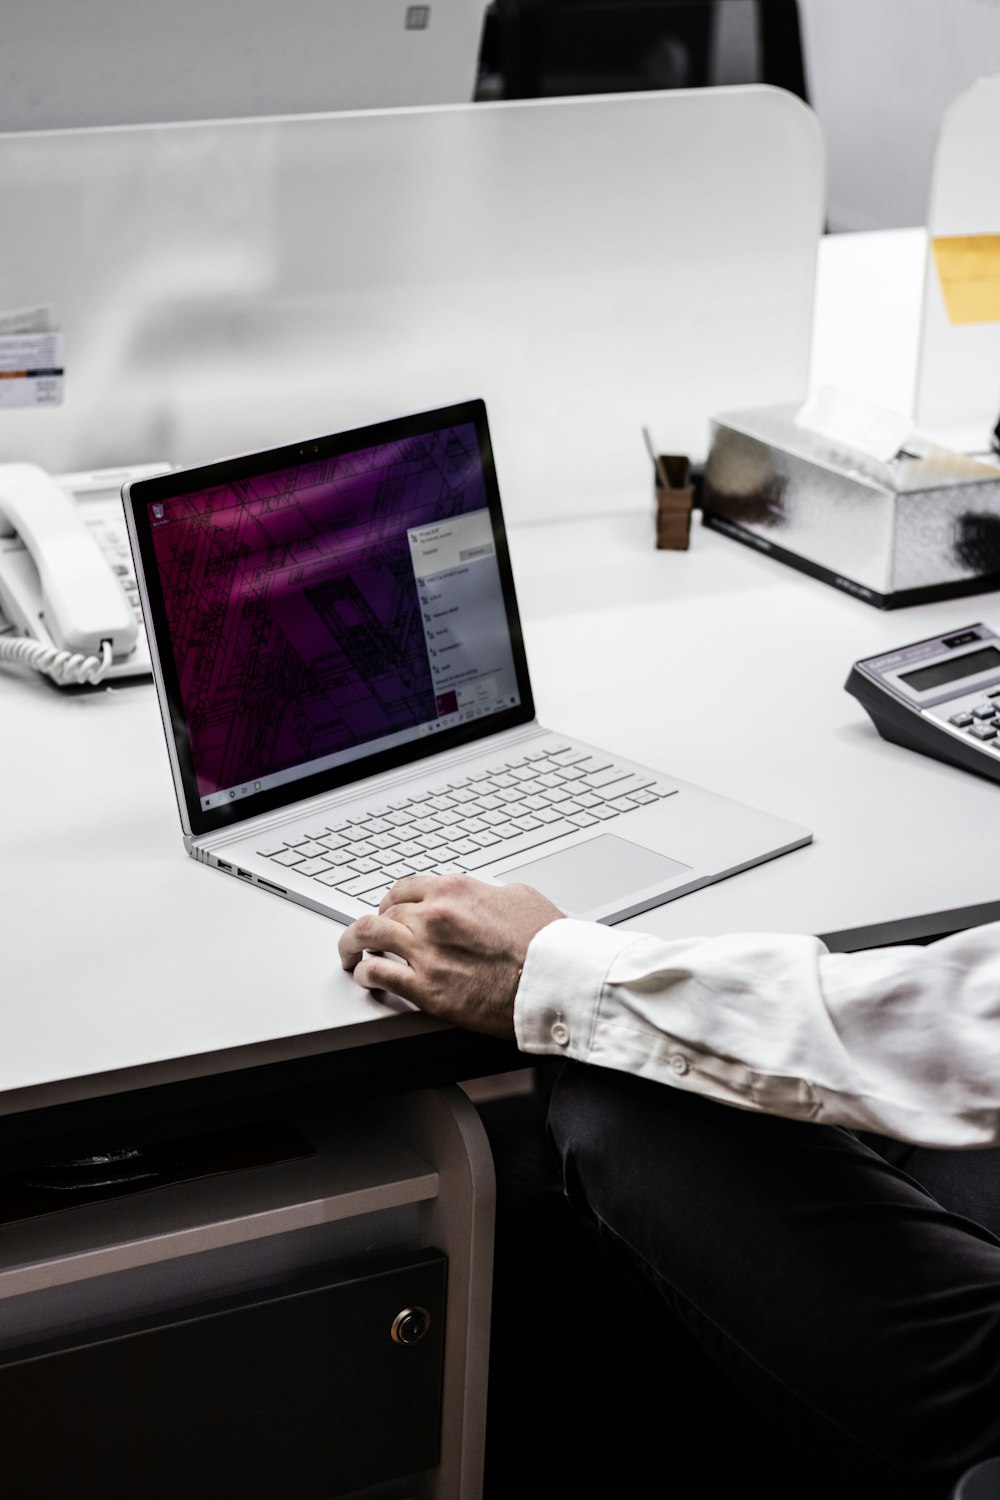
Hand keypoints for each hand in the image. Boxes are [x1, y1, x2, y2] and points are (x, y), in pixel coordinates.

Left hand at [338, 873, 563, 1038]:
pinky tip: (365, 976)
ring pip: (368, 936)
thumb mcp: (517, 896)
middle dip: (375, 922)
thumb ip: (485, 894)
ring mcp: (426, 952)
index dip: (393, 900)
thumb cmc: (547, 942)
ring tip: (349, 951)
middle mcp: (434, 916)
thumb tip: (477, 900)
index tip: (390, 909)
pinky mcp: (426, 988)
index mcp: (455, 890)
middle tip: (369, 933)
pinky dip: (365, 973)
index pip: (406, 888)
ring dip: (352, 943)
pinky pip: (377, 974)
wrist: (556, 980)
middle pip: (385, 912)